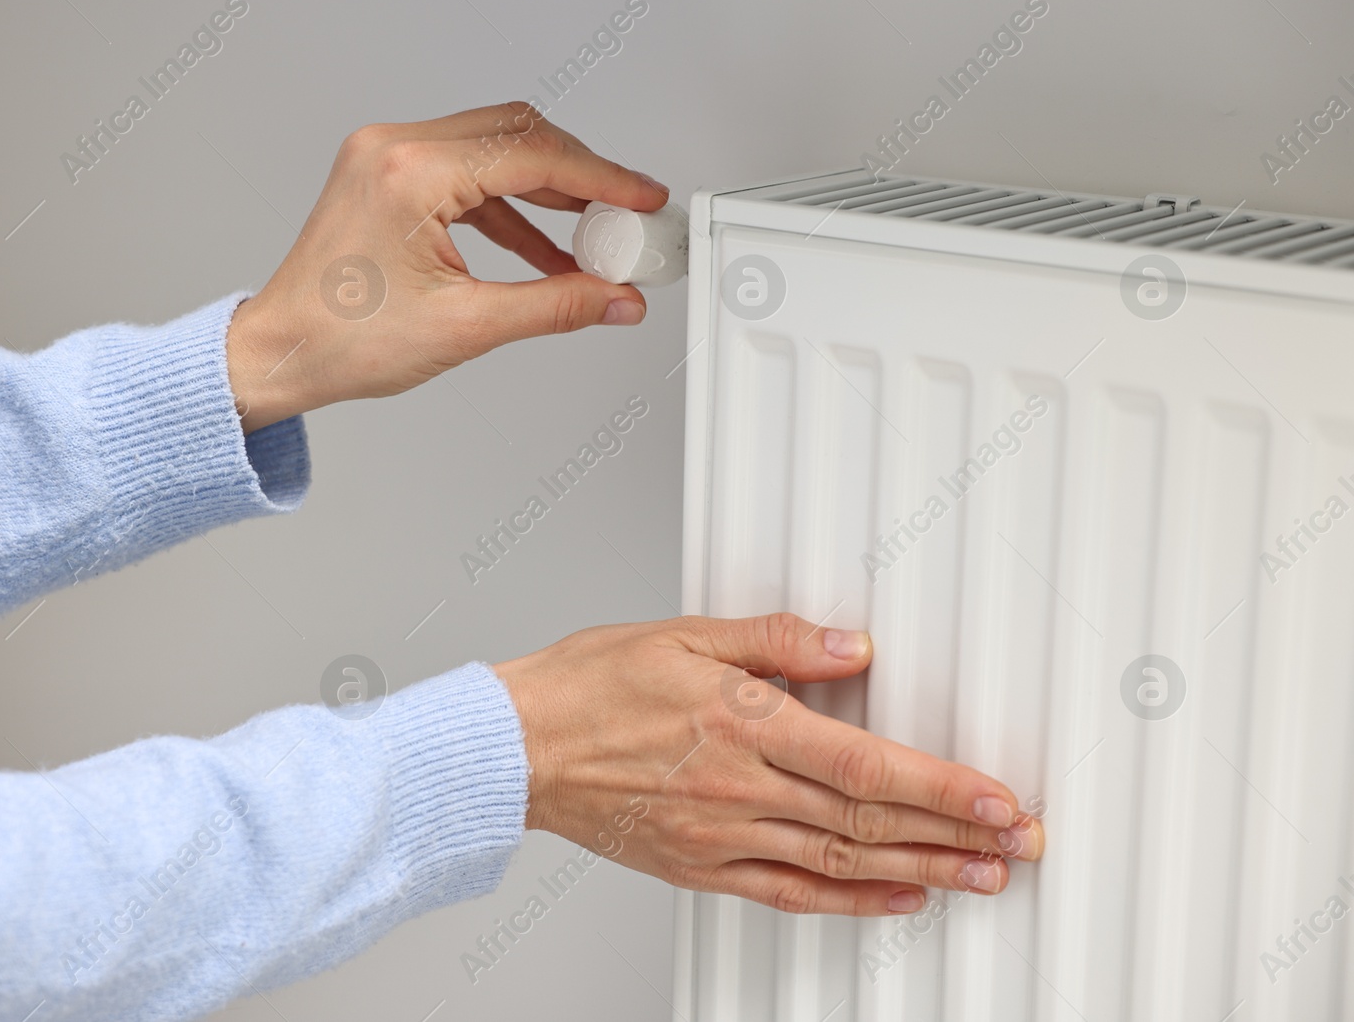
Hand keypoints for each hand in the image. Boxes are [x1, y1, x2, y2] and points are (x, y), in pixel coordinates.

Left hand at [225, 103, 668, 431]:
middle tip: (624, 217)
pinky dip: (510, 207)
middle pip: (518, 135)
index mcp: (410, 173)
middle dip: (581, 176)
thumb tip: (614, 298)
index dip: (602, 178)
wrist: (283, 353)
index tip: (641, 199)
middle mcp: (394, 149)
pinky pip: (467, 173)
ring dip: (548, 191)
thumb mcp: (466, 327)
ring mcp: (387, 156)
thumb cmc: (341, 340)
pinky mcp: (387, 175)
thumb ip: (555, 305)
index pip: (532, 155)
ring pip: (495, 149)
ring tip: (592, 236)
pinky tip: (543, 250)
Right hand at [492, 613, 1044, 915]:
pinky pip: (788, 893)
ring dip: (920, 872)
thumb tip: (853, 646)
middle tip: (1017, 845)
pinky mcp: (701, 867)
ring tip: (978, 878)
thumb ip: (779, 642)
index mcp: (745, 724)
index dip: (945, 787)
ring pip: (842, 861)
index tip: (1000, 800)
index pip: (869, 764)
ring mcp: (722, 835)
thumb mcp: (686, 635)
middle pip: (871, 819)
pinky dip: (849, 901)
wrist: (519, 748)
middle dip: (956, 834)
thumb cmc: (592, 685)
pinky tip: (892, 901)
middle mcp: (741, 788)